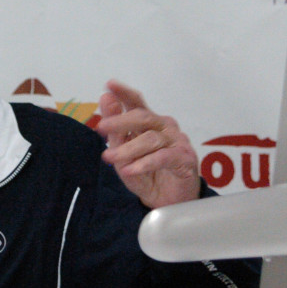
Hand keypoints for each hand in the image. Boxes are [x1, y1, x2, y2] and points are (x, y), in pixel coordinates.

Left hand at [97, 79, 200, 208]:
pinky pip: (163, 157)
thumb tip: (106, 98)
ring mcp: (177, 142)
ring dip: (127, 149)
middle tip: (101, 127)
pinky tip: (130, 170)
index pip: (137, 103)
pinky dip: (144, 163)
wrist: (166, 202)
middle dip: (120, 121)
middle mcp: (165, 128)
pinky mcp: (185, 159)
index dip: (124, 93)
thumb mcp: (123, 154)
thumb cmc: (146, 176)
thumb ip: (116, 129)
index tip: (110, 85)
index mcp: (150, 123)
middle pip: (143, 117)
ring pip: (150, 139)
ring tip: (109, 158)